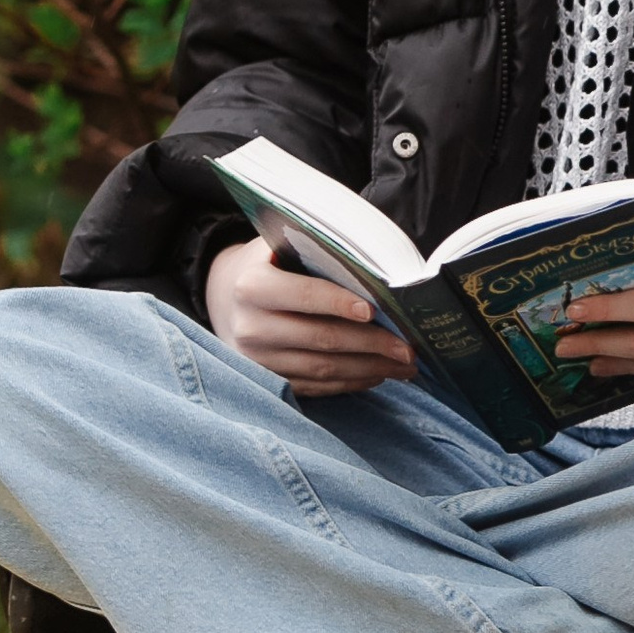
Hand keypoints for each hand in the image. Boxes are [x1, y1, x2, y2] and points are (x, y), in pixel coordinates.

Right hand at [205, 237, 414, 397]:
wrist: (224, 297)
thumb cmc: (268, 264)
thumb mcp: (279, 246)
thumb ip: (316, 251)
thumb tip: (372, 267)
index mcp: (252, 286)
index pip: (303, 296)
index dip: (339, 304)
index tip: (374, 311)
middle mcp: (251, 327)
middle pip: (320, 339)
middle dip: (371, 345)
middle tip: (408, 349)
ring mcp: (258, 360)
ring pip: (322, 369)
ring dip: (369, 369)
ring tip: (404, 366)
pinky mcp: (268, 380)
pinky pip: (315, 387)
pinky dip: (351, 382)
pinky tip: (378, 374)